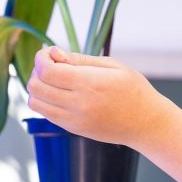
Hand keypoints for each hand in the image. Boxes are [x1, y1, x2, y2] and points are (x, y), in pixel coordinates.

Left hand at [27, 46, 165, 148]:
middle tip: (53, 64)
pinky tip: (61, 93)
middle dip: (37, 70)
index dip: (42, 57)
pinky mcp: (74, 129)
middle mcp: (78, 104)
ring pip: (35, 102)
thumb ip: (80, 59)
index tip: (51, 52)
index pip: (47, 70)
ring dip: (38, 87)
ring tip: (55, 80)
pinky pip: (46, 113)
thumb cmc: (133, 90)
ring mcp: (74, 120)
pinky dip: (46, 100)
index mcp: (89, 84)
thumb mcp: (113, 66)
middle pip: (36, 86)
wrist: (146, 124)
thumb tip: (54, 53)